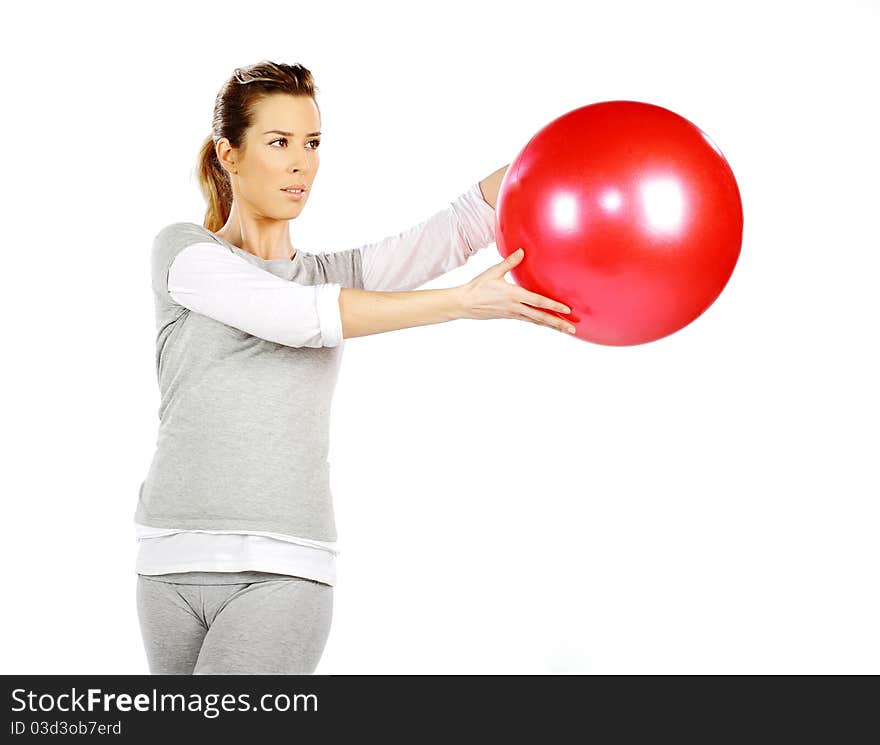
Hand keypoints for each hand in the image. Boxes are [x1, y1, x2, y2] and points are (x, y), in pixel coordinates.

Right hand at [456, 248, 575, 333]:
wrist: (464, 303)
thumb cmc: (478, 286)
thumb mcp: (494, 272)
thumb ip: (510, 262)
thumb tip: (522, 251)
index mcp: (514, 295)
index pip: (538, 301)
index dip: (554, 306)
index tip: (567, 310)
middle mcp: (515, 307)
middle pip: (541, 317)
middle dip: (558, 323)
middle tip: (572, 329)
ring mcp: (513, 314)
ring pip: (536, 321)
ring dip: (551, 325)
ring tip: (564, 329)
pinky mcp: (509, 316)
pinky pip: (528, 320)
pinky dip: (539, 322)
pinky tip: (546, 323)